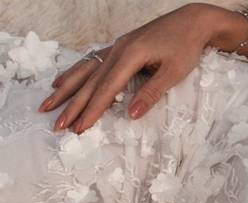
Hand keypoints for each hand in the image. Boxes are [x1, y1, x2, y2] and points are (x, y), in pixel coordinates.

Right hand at [38, 3, 229, 132]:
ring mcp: (116, 47)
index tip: (80, 127)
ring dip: (66, 90)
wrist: (191, 22)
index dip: (92, 110)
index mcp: (131, 56)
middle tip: (57, 125)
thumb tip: (131, 115)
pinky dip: (74, 73)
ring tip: (48, 104)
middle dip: (73, 105)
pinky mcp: (119, 47)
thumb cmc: (186, 46)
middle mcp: (117, 50)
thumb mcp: (174, 72)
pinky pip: (91, 61)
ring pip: (85, 70)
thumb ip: (151, 93)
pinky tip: (61, 82)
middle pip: (90, 81)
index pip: (107, 89)